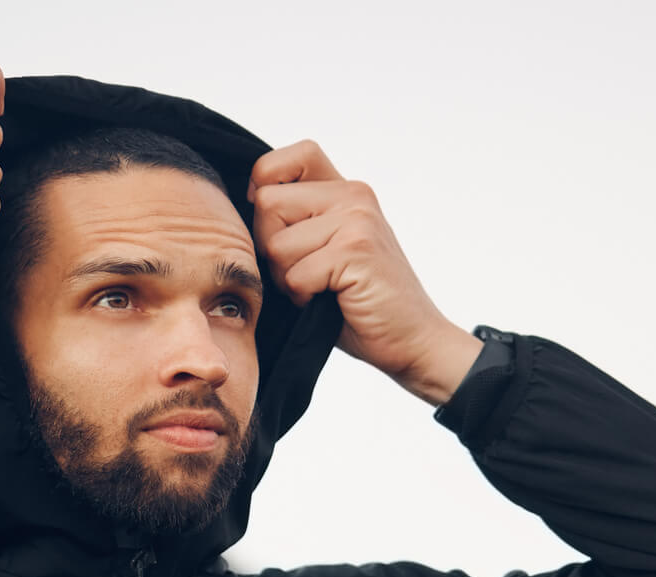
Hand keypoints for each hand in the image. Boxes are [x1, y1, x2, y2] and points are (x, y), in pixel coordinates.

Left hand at [249, 141, 483, 405]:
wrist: (413, 340)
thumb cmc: (360, 303)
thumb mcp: (327, 249)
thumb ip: (297, 220)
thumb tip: (243, 206)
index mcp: (345, 190)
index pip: (291, 157)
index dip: (267, 184)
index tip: (275, 224)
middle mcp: (353, 195)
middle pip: (266, 203)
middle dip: (271, 247)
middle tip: (307, 273)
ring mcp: (356, 220)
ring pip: (275, 242)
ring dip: (288, 277)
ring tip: (322, 289)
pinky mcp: (355, 250)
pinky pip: (294, 273)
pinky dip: (303, 298)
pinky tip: (332, 301)